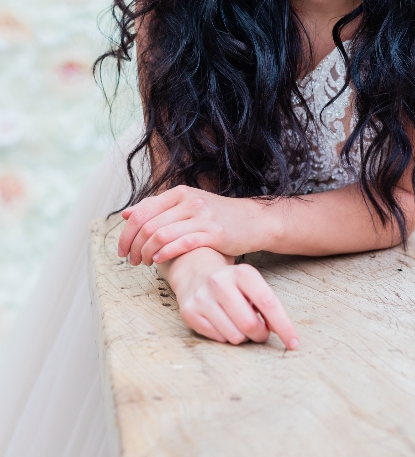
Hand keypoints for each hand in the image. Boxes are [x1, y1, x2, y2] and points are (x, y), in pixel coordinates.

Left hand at [118, 185, 274, 264]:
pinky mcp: (214, 233)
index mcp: (178, 193)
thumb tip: (126, 214)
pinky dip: (165, 253)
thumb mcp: (186, 205)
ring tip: (145, 263)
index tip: (122, 250)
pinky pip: (182, 243)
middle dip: (134, 247)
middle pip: (148, 226)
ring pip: (161, 235)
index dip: (126, 234)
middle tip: (132, 261)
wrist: (251, 221)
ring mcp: (202, 216)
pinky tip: (159, 261)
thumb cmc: (216, 216)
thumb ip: (156, 208)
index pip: (141, 212)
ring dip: (146, 253)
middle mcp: (188, 201)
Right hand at [166, 248, 298, 348]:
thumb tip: (282, 332)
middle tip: (260, 331)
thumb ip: (267, 305)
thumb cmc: (232, 283)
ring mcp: (203, 298)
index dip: (284, 326)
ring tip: (238, 323)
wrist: (195, 272)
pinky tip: (222, 322)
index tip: (293, 344)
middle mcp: (220, 282)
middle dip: (260, 334)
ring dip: (242, 336)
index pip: (268, 303)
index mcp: (242, 273)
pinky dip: (225, 336)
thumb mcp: (252, 284)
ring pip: (234, 336)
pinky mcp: (190, 312)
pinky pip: (218, 339)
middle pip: (250, 324)